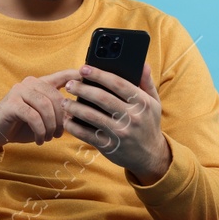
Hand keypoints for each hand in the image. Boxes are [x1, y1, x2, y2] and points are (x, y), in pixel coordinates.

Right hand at [0, 68, 83, 154]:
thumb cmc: (21, 124)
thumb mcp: (43, 117)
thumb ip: (57, 112)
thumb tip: (78, 113)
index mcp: (40, 83)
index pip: (61, 76)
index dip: (75, 76)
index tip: (88, 79)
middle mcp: (30, 83)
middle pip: (55, 97)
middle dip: (61, 118)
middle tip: (60, 133)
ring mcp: (19, 91)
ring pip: (45, 106)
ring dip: (50, 126)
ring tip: (48, 138)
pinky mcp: (12, 103)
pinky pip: (33, 116)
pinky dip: (40, 130)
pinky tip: (39, 139)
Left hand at [63, 62, 169, 184]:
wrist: (150, 156)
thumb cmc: (148, 124)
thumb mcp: (154, 102)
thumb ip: (146, 82)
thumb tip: (142, 63)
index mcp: (142, 102)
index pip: (118, 83)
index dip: (98, 74)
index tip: (83, 68)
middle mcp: (131, 117)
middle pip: (101, 98)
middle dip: (82, 89)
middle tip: (69, 84)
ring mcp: (119, 132)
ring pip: (91, 116)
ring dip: (74, 107)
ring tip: (64, 101)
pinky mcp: (109, 146)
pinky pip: (87, 134)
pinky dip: (74, 127)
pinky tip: (67, 120)